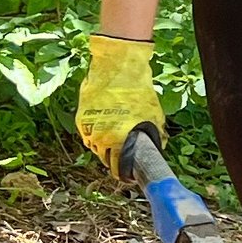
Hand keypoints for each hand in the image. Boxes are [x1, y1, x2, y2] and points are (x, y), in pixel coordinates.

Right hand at [74, 34, 165, 175]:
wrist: (118, 67)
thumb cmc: (138, 90)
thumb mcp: (153, 114)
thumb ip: (156, 134)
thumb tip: (160, 147)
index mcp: (117, 139)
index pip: (116, 167)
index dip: (122, 173)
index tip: (127, 175)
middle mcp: (100, 136)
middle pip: (104, 158)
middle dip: (114, 160)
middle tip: (123, 157)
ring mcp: (88, 126)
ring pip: (94, 146)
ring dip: (104, 146)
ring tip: (115, 141)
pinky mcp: (81, 116)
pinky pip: (88, 132)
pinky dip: (96, 134)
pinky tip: (106, 129)